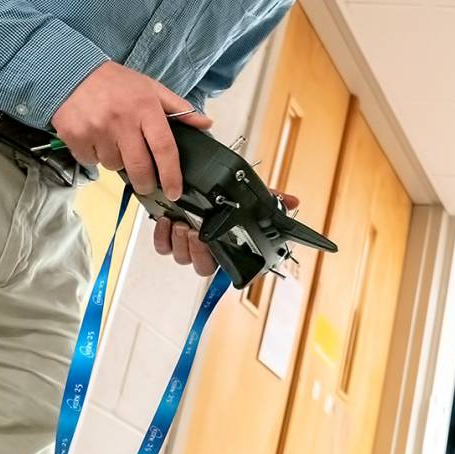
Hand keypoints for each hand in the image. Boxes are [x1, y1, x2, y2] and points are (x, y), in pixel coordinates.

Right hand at [51, 61, 212, 199]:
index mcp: (145, 108)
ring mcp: (96, 129)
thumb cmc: (116, 83)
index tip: (174, 191)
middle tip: (147, 184)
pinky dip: (95, 156)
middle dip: (146, 182)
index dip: (171, 175)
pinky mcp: (74, 136)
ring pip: (114, 165)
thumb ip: (179, 108)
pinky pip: (91, 161)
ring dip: (118, 162)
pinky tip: (96, 139)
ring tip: (115, 142)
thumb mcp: (152, 88)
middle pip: (139, 166)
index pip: (164, 148)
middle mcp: (122, 121)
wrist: (72, 73)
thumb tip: (206, 123)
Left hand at [154, 191, 298, 277]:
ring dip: (180, 243)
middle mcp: (208, 251)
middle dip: (198, 252)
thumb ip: (270, 199)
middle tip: (195, 232)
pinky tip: (166, 221)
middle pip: (203, 268)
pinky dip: (162, 237)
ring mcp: (186, 246)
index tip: (222, 253)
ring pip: (182, 258)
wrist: (189, 185)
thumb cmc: (223, 197)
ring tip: (182, 224)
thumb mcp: (248, 196)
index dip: (228, 267)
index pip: (231, 268)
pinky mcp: (167, 238)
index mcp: (229, 247)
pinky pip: (163, 248)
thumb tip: (292, 201)